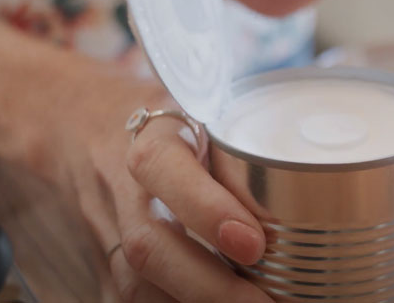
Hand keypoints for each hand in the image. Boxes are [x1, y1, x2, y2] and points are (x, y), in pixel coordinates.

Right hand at [0, 22, 270, 301]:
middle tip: (266, 302)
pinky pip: (127, 295)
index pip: (163, 166)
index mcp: (151, 135)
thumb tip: (310, 193)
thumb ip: (239, 146)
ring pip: (134, 280)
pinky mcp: (100, 256)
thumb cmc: (163, 122)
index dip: (205, 209)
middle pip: (148, 243)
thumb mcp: (200, 108)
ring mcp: (105, 224)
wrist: (83, 125)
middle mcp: (122, 184)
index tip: (253, 243)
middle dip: (210, 286)